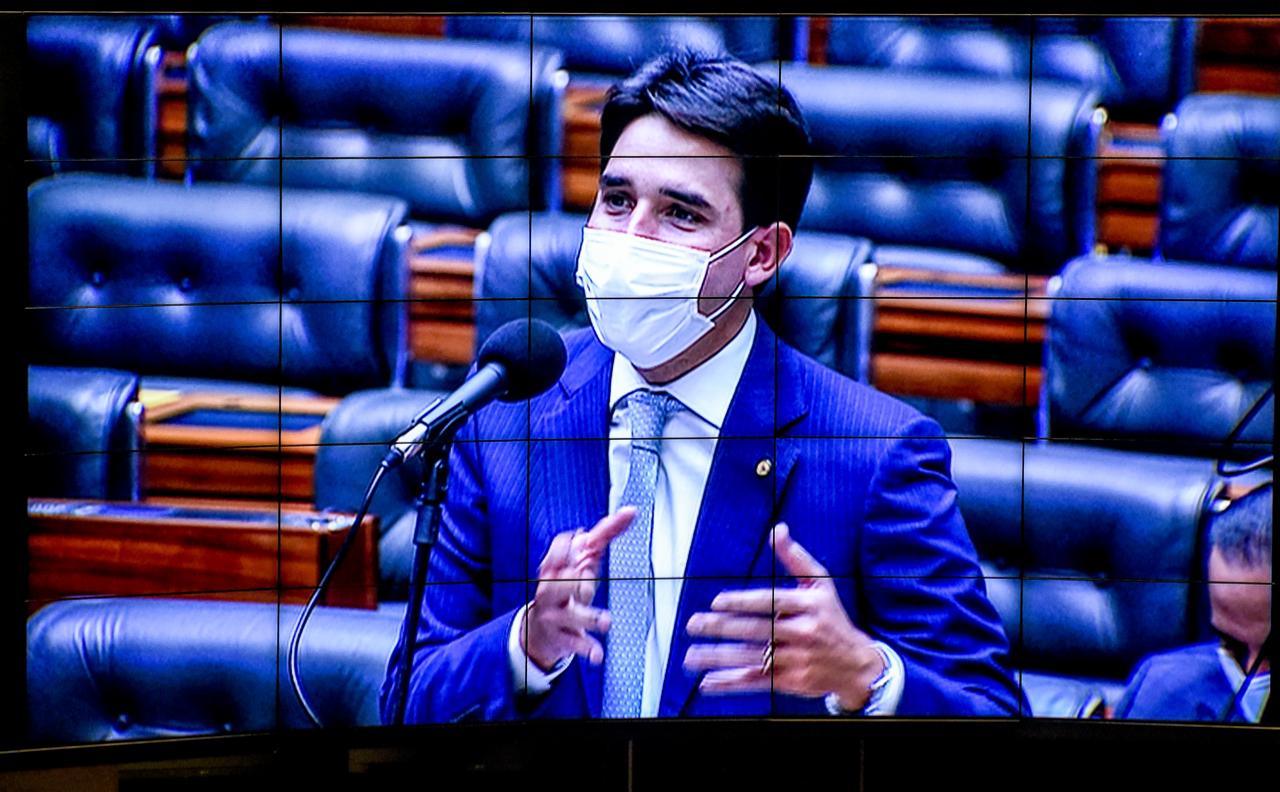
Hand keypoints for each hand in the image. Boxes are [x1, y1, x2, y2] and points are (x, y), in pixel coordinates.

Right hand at [521, 507, 635, 671]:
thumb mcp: (580, 562)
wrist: (538, 631)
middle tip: (588, 585)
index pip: (559, 550)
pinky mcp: (561, 637)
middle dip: (581, 583)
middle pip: (565, 582)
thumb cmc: (566, 588)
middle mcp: (550, 589)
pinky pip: (575, 642)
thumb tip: (631, 512)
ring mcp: (554, 614)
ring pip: (572, 613)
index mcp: (556, 567)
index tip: (586, 540)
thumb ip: (603, 537)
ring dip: (590, 617)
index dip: (570, 545)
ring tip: (606, 621)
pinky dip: (587, 649)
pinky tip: (598, 655)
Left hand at [683, 523, 884, 708]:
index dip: (742, 602)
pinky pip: (756, 682)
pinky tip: (709, 681)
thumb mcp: (821, 583)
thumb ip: (795, 557)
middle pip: (756, 630)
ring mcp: (797, 660)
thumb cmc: (831, 617)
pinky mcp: (791, 682)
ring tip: (691, 655)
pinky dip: (731, 682)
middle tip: (694, 624)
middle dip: (721, 627)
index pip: (771, 602)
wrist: (856, 664)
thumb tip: (777, 530)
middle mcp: (804, 633)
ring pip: (751, 658)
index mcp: (809, 605)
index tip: (717, 601)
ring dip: (718, 657)